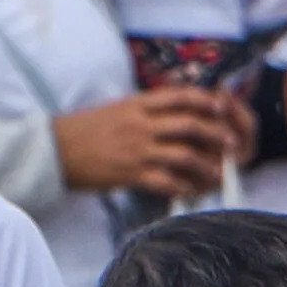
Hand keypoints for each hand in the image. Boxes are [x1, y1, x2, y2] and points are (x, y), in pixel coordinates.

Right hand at [53, 87, 244, 196]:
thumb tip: (170, 112)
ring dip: (205, 164)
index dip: (204, 100)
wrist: (55, 149)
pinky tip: (191, 190)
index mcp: (136, 104)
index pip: (178, 96)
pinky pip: (165, 181)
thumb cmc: (84, 129)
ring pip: (182, 154)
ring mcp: (136, 149)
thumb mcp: (116, 109)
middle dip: (214, 133)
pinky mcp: (130, 173)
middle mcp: (140, 124)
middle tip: (230, 142)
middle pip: (188, 124)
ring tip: (217, 171)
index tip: (220, 105)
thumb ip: (143, 109)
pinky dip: (183, 186)